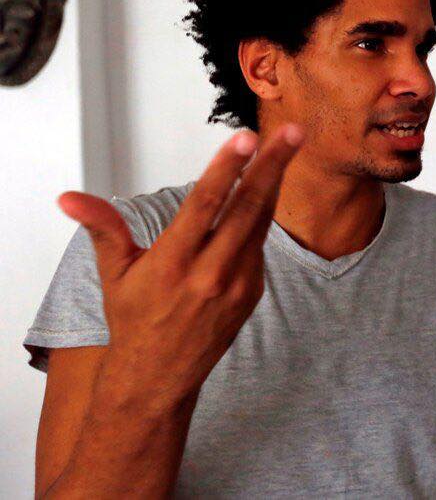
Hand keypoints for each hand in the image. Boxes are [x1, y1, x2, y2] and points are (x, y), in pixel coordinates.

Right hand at [55, 123, 304, 408]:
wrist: (160, 377)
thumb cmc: (135, 320)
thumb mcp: (115, 274)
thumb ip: (103, 228)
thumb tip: (70, 199)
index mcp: (173, 263)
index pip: (204, 205)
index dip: (226, 169)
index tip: (244, 138)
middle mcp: (210, 273)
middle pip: (247, 208)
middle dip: (271, 166)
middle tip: (291, 132)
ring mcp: (237, 284)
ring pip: (260, 222)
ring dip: (275, 182)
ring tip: (289, 146)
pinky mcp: (253, 292)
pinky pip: (259, 245)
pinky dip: (261, 216)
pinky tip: (265, 189)